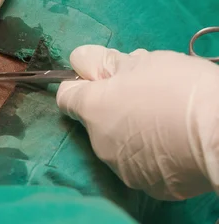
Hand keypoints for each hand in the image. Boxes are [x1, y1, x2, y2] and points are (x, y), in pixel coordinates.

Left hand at [57, 45, 218, 199]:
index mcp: (92, 109)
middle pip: (95, 120)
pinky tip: (175, 141)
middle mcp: (98, 143)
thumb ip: (103, 62)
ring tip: (165, 118)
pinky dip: (152, 154)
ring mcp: (122, 168)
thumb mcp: (141, 62)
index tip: (100, 78)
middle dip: (112, 106)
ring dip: (131, 131)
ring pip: (117, 143)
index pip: (66, 96)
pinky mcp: (149, 186)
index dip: (80, 84)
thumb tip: (80, 60)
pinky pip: (142, 164)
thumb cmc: (180, 89)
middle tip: (145, 93)